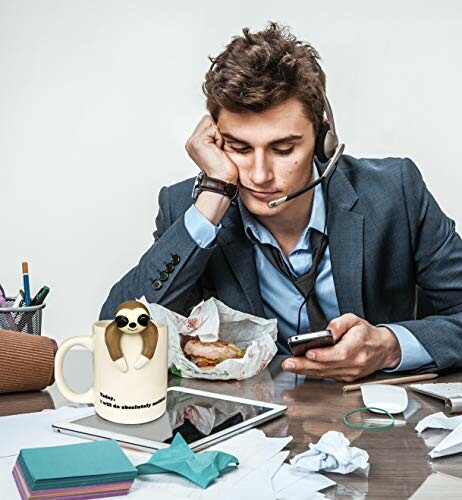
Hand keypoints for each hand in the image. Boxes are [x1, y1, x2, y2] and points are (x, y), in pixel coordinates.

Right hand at [185, 115, 238, 183]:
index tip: (220, 148)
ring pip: (210, 121)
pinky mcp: (197, 142)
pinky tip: (218, 151)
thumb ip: (215, 135)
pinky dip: (220, 138)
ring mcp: (192, 141)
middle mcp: (191, 142)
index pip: (208, 122)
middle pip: (208, 119)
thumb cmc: (225, 170)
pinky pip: (213, 128)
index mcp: (195, 143)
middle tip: (220, 149)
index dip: (218, 131)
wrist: (223, 182)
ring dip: (219, 134)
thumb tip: (222, 120)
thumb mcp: (219, 148)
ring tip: (219, 149)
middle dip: (218, 131)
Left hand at [282, 313, 401, 381]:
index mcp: (358, 345)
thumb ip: (339, 323)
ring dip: (306, 370)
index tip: (308, 353)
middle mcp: (355, 362)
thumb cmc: (366, 333)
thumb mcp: (354, 320)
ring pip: (326, 373)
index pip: (340, 353)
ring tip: (290, 366)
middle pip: (328, 366)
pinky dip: (314, 373)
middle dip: (305, 365)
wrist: (383, 349)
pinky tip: (302, 368)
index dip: (323, 355)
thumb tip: (327, 331)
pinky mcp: (347, 378)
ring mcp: (351, 373)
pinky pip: (328, 376)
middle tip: (289, 364)